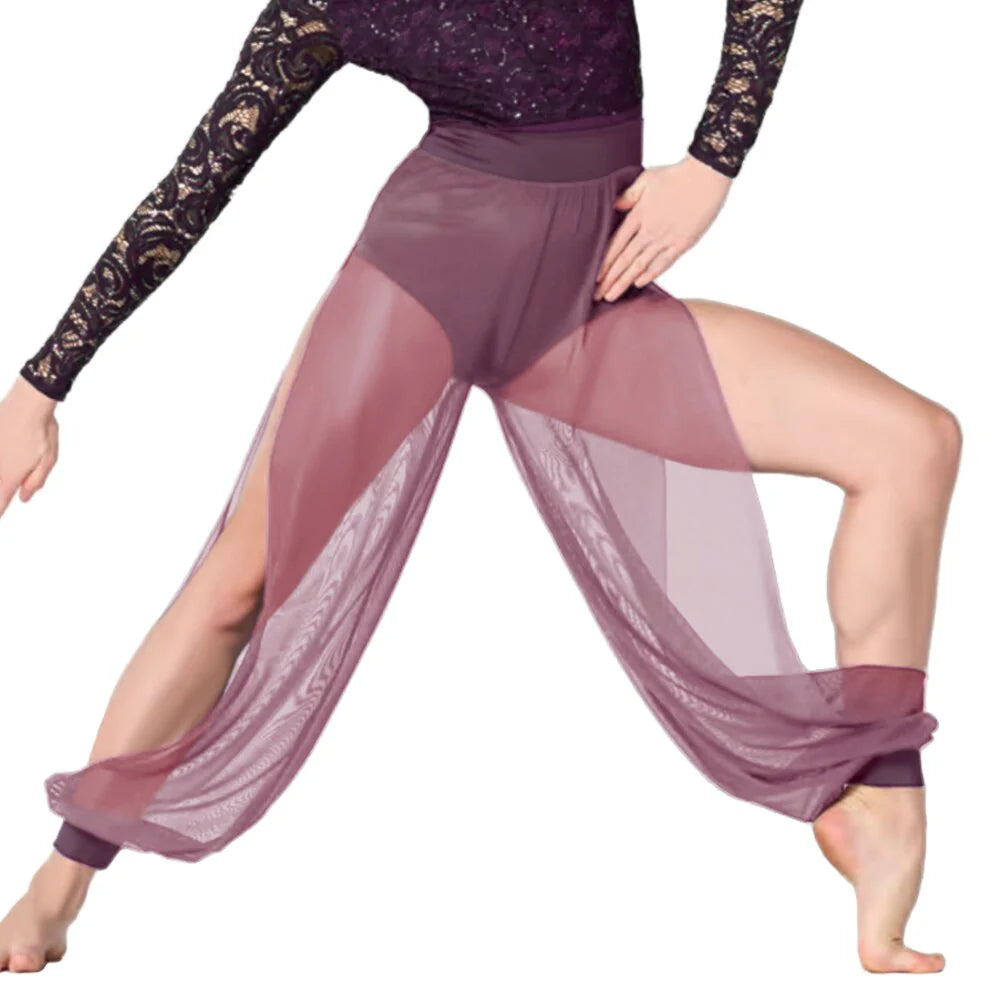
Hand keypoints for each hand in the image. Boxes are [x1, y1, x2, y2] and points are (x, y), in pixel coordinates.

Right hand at [0, 376, 59, 516]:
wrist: (27, 402)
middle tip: (13, 484)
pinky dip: (2, 458)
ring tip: (14, 459)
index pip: (0, 504)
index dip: (0, 512)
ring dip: (4, 473)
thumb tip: (24, 498)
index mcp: (11, 476)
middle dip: (1, 495)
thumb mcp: (48, 459)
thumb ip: (35, 481)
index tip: (2, 513)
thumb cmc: (41, 431)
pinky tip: (6, 454)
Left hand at [594, 154, 732, 301]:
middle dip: (610, 280)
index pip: (616, 244)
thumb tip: (613, 206)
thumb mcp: (647, 179)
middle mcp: (649, 231)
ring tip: (612, 296)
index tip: (594, 277)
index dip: (604, 263)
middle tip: (598, 296)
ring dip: (625, 282)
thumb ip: (629, 195)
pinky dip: (650, 274)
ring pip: (640, 265)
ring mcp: (666, 239)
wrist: (707, 176)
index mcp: (638, 215)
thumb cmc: (676, 174)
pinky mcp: (682, 243)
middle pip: (625, 260)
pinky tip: (639, 284)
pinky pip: (663, 263)